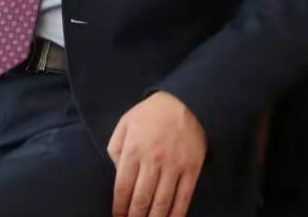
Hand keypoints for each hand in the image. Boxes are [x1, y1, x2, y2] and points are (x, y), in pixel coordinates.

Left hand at [107, 91, 206, 216]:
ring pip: (162, 202)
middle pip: (141, 198)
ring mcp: (174, 166)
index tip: (117, 216)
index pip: (122, 187)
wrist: (187, 102)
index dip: (119, 206)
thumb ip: (115, 147)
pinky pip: (184, 197)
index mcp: (133, 149)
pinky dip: (177, 214)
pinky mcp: (192, 169)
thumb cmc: (152, 113)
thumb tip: (116, 172)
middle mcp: (153, 160)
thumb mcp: (126, 122)